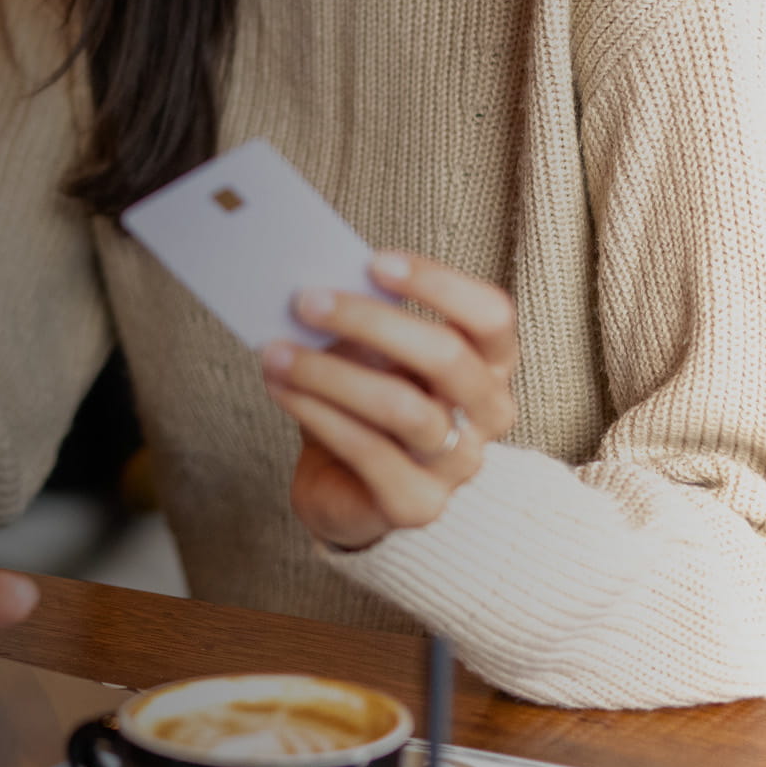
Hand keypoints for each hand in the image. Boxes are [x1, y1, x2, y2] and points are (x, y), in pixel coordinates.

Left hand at [262, 251, 518, 550]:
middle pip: (446, 356)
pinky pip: (367, 451)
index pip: (490, 315)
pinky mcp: (417, 504)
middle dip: (369, 321)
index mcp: (488, 364)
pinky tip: (279, 387)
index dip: (439, 284)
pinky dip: (315, 412)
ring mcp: (458, 464)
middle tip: (305, 300)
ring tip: (274, 351)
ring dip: (329, 372)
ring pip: (403, 408)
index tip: (373, 262)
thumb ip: (358, 322)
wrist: (345, 486)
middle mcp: (487, 414)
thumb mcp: (367, 353)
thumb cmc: (362, 401)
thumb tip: (311, 285)